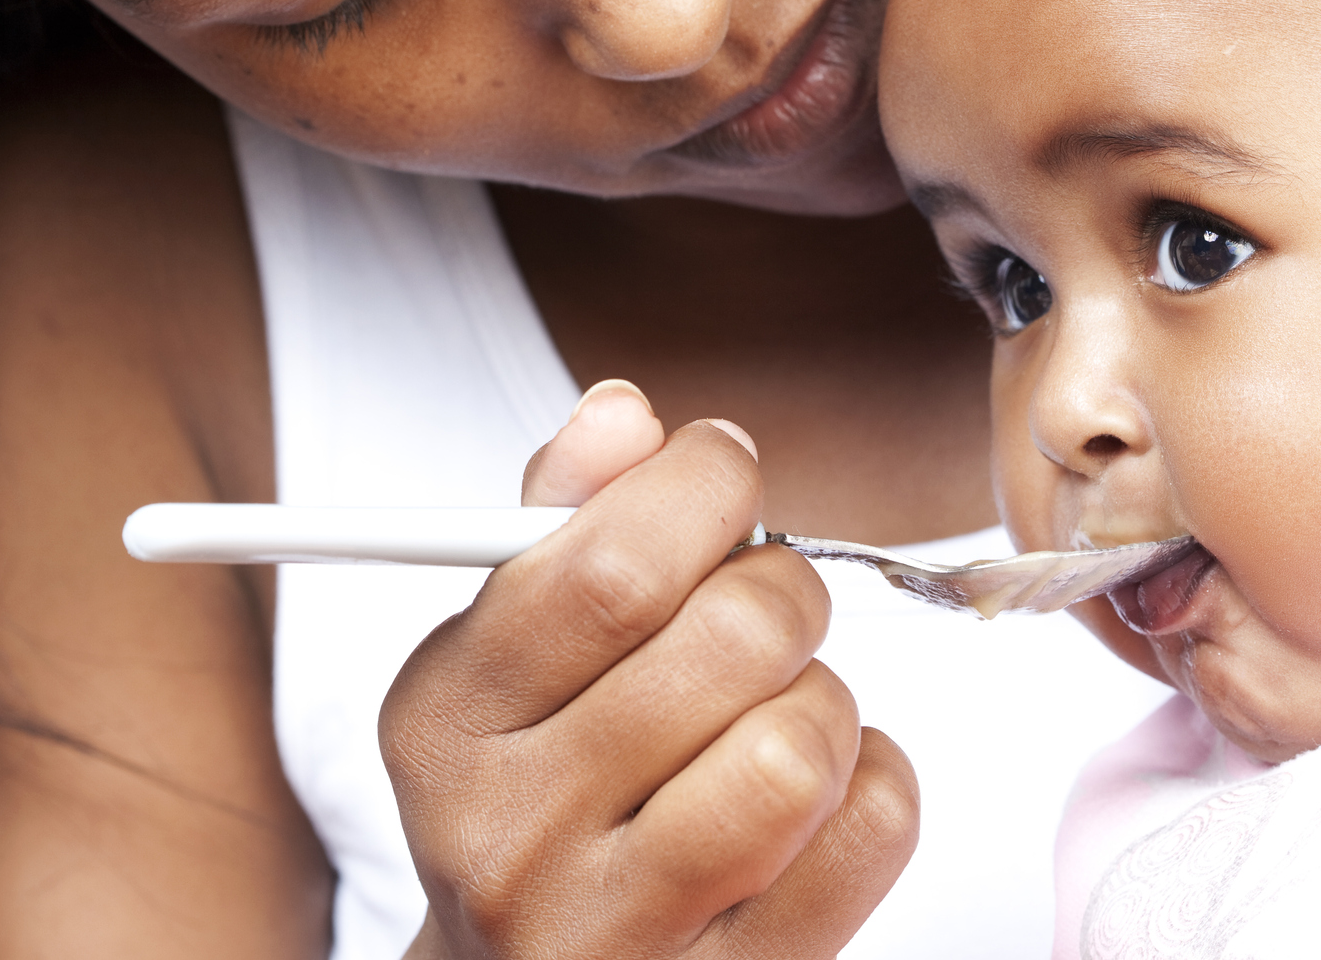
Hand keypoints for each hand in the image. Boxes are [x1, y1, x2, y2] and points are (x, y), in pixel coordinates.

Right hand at [382, 382, 918, 959]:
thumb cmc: (541, 788)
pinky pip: (871, 831)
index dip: (705, 482)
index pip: (613, 563)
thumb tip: (624, 413)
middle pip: (734, 637)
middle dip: (780, 587)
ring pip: (805, 742)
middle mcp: (513, 834)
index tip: (723, 469)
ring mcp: (617, 932)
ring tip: (772, 713)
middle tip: (758, 606)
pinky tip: (816, 792)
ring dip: (823, 699)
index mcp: (447, 721)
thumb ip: (566, 519)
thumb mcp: (511, 654)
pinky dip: (873, 782)